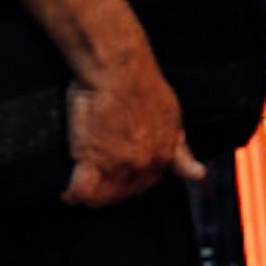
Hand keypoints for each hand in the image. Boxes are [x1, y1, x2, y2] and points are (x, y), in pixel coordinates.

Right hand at [66, 44, 199, 208]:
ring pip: (103, 196)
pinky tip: (69, 194)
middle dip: (110, 192)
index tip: (120, 180)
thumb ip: (180, 151)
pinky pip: (82, 190)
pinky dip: (73, 194)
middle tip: (97, 183)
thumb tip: (196, 174)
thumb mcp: (172, 117)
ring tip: (80, 190)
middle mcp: (144, 164)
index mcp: (163, 154)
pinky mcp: (92, 159)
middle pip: (125, 193)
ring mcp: (119, 164)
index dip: (131, 183)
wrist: (119, 69)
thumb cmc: (142, 83)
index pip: (148, 183)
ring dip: (92, 196)